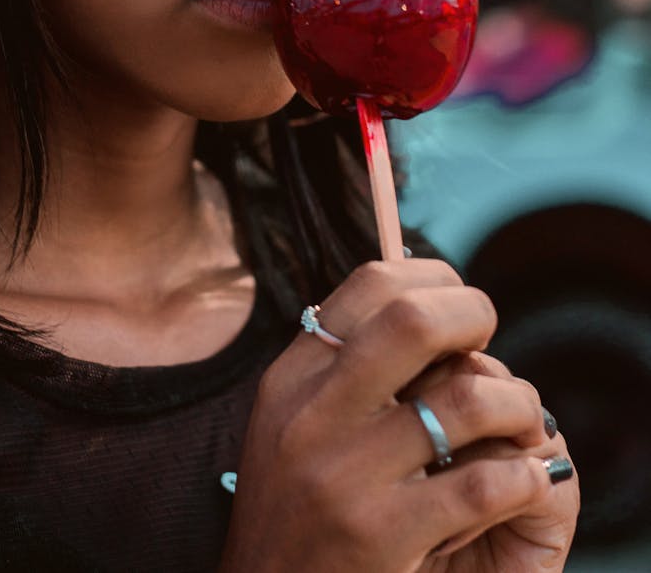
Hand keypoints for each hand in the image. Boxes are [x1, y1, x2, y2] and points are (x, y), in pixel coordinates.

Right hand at [219, 260, 578, 572]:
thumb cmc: (298, 510)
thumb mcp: (295, 422)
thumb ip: (343, 365)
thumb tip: (424, 300)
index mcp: (293, 377)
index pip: (372, 282)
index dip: (434, 278)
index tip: (457, 303)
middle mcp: (312, 415)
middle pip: (416, 319)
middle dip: (476, 315)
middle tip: (489, 344)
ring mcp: (345, 475)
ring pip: (467, 398)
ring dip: (516, 403)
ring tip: (519, 420)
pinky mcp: (381, 536)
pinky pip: (486, 483)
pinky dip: (522, 475)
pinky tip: (521, 480)